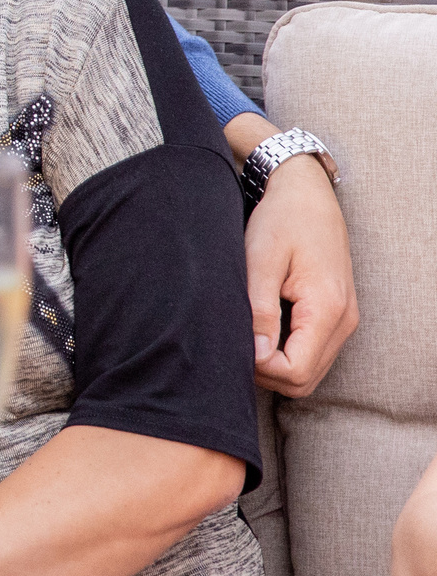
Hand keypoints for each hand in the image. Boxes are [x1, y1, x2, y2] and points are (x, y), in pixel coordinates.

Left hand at [246, 151, 356, 395]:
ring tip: (243, 337)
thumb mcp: (261, 260)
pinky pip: (312, 353)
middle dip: (264, 373)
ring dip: (273, 366)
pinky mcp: (335, 315)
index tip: (232, 342)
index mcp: (327, 309)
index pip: (294, 370)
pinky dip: (285, 355)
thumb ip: (259, 309)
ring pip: (308, 372)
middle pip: (303, 380)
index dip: (258, 367)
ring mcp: (343, 320)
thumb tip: (254, 354)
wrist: (307, 195)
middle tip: (232, 343)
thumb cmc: (282, 221)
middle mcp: (343, 321)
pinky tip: (259, 332)